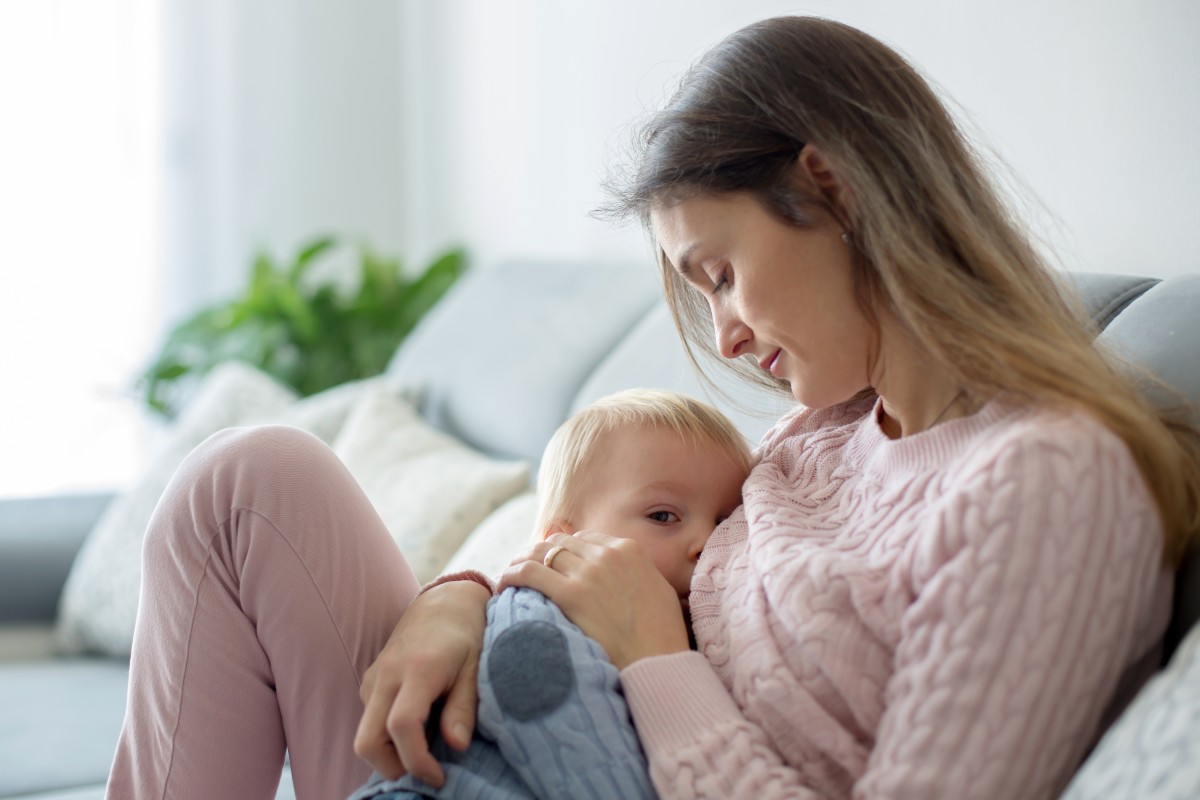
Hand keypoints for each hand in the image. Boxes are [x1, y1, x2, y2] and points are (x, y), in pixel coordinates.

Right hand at [354, 580, 490, 785]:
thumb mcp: (477, 667)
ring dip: (391, 753)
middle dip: (392, 769)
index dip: (416, 761)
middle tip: (427, 772)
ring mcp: (374, 678)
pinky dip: (389, 737)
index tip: (439, 776)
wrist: (445, 601)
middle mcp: (387, 675)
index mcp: (418, 670)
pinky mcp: (371, 682)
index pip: (402, 726)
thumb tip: (457, 746)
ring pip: (365, 734)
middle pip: (367, 741)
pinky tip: (421, 727)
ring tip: (430, 745)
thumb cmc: (467, 633)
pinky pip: (370, 721)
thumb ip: (465, 706)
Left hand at [497, 531, 690, 668]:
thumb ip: (635, 572)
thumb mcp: (658, 590)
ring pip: (541, 553)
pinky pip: (529, 573)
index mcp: (630, 549)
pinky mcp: (572, 594)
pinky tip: (503, 585)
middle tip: (526, 572)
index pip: (584, 538)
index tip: (553, 567)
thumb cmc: (662, 637)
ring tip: (511, 578)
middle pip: (560, 543)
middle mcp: (608, 554)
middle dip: (541, 555)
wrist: (660, 665)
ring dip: (522, 563)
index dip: (565, 552)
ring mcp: (590, 573)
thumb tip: (619, 570)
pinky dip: (511, 575)